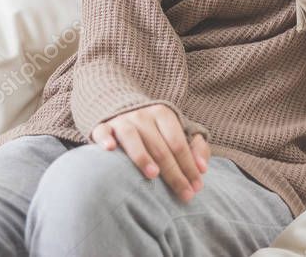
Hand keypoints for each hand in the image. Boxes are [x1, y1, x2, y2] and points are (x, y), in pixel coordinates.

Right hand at [90, 103, 210, 201]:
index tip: (197, 187)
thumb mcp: (178, 132)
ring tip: (153, 174)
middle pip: (160, 146)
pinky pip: (102, 131)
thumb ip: (195, 147)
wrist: (123, 111)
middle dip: (174, 172)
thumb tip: (202, 168)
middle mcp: (142, 116)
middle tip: (184, 194)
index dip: (189, 166)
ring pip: (132, 137)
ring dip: (142, 156)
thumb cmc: (156, 131)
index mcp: (163, 114)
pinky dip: (105, 139)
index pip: (178, 143)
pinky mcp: (104, 126)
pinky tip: (110, 149)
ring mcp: (122, 121)